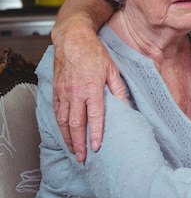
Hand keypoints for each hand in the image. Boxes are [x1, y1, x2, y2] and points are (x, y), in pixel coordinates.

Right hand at [52, 17, 126, 161]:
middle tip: (83, 158)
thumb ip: (118, 90)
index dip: (96, 133)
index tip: (97, 147)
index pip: (95, 116)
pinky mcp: (56, 91)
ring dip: (68, 138)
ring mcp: (63, 92)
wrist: (72, 39)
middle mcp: (75, 93)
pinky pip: (56, 112)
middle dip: (79, 143)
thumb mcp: (113, 70)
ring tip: (74, 151)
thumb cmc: (94, 53)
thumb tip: (127, 107)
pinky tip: (64, 134)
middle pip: (76, 124)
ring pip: (64, 121)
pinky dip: (60, 126)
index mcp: (92, 88)